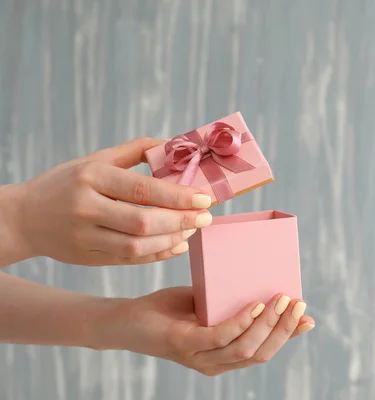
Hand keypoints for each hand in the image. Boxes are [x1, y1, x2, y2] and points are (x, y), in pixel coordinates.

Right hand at [4, 138, 213, 265]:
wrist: (24, 218)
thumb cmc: (67, 183)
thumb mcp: (95, 159)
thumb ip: (135, 151)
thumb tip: (175, 144)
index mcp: (91, 177)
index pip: (142, 189)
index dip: (177, 196)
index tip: (204, 198)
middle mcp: (86, 208)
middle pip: (143, 222)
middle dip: (181, 221)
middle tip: (206, 217)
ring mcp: (85, 237)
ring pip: (137, 246)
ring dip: (172, 240)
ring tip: (192, 230)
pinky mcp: (88, 258)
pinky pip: (130, 260)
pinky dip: (157, 255)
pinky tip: (177, 245)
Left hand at [100, 287, 315, 374]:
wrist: (129, 318)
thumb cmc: (171, 310)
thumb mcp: (209, 304)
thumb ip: (232, 302)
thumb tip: (262, 282)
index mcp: (225, 356)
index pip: (265, 351)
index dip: (289, 336)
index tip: (308, 318)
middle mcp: (216, 363)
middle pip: (261, 352)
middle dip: (284, 328)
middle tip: (297, 301)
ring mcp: (200, 357)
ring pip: (245, 348)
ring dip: (269, 324)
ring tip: (281, 298)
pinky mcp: (185, 345)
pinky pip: (220, 337)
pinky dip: (242, 321)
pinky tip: (255, 305)